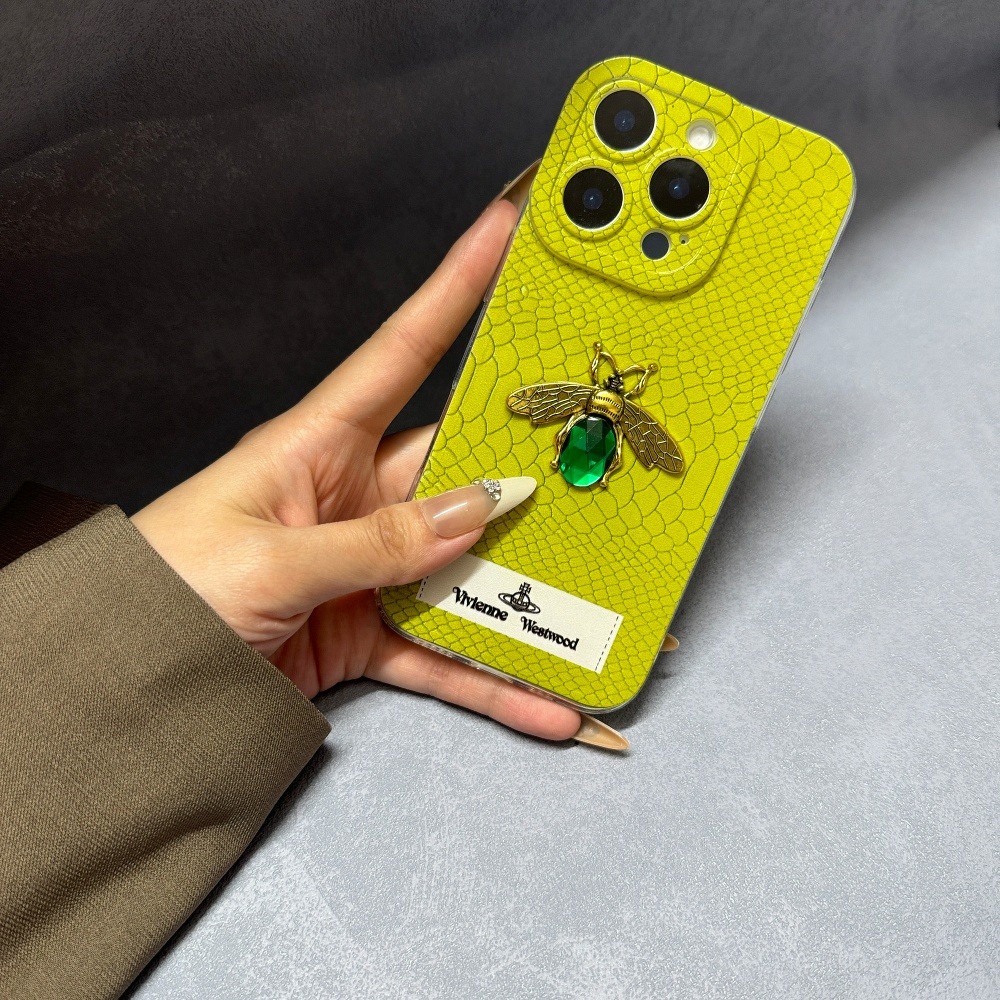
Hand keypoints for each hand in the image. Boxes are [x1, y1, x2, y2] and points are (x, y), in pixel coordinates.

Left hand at [131, 199, 584, 742]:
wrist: (124, 681)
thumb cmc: (165, 593)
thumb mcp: (269, 558)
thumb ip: (377, 540)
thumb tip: (478, 506)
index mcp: (316, 445)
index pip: (400, 353)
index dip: (452, 289)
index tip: (502, 232)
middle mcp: (352, 496)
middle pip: (458, 474)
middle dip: (526, 473)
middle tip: (602, 466)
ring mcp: (366, 567)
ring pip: (462, 571)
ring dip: (520, 598)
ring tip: (593, 612)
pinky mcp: (367, 632)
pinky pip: (441, 652)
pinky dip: (488, 678)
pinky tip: (540, 700)